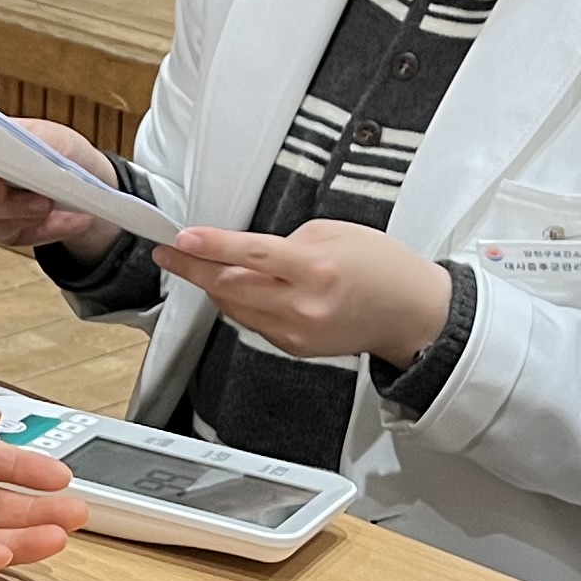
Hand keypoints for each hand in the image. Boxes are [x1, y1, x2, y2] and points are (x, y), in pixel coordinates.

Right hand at [0, 118, 123, 265]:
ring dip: (23, 211)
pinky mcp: (5, 233)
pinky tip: (74, 219)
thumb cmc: (60, 152)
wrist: (82, 184)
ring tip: (50, 202)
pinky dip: (49, 229)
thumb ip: (35, 142)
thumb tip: (27, 151)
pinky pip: (19, 236)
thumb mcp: (55, 138)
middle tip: (2, 189)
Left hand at [155, 218, 453, 366]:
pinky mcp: (294, 347)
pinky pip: (251, 322)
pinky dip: (236, 303)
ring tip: (191, 265)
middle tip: (168, 253)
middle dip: (193, 268)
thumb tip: (248, 253)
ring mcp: (297, 332)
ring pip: (234, 307)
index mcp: (316, 270)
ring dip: (210, 285)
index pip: (250, 256)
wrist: (411, 313)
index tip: (181, 239)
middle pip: (230, 287)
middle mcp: (304, 306)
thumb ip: (287, 242)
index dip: (210, 246)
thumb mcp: (337, 233)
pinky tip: (228, 287)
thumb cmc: (382, 268)